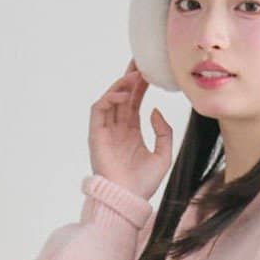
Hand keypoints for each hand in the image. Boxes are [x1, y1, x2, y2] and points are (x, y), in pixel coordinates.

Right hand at [88, 59, 171, 201]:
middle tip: (141, 60)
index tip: (151, 70)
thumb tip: (155, 110)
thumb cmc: (143, 183)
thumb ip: (164, 132)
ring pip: (110, 98)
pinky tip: (124, 95)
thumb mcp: (163, 155)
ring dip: (121, 84)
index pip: (135, 101)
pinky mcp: (96, 134)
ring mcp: (105, 130)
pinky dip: (110, 98)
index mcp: (131, 132)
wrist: (128, 199)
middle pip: (122, 95)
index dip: (141, 85)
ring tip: (135, 76)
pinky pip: (99, 109)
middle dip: (130, 77)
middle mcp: (117, 128)